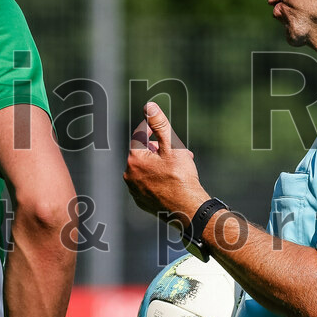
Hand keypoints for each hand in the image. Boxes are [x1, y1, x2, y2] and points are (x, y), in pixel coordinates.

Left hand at [123, 102, 207, 219]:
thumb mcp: (172, 147)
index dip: (154, 129)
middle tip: (180, 152)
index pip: (141, 135)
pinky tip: (173, 181)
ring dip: (160, 164)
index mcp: (134, 158)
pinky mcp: (141, 201)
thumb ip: (159, 125)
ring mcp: (134, 189)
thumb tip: (148, 106)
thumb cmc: (181, 177)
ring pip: (147, 168)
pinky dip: (158, 179)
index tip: (166, 131)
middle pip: (144, 152)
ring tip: (179, 167)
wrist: (188, 210)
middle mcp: (129, 174)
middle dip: (161, 148)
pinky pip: (148, 183)